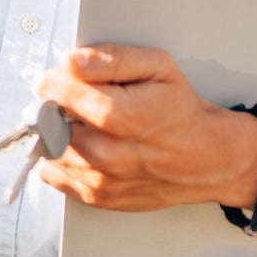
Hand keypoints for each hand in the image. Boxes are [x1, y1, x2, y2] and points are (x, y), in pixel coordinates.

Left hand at [28, 45, 256, 210]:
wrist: (208, 159)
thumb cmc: (181, 111)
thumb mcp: (159, 68)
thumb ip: (113, 58)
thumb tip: (73, 60)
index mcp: (122, 116)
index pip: (58, 93)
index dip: (54, 80)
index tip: (61, 78)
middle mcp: (108, 153)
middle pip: (48, 123)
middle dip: (53, 107)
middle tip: (74, 102)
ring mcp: (101, 179)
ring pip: (48, 149)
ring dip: (56, 133)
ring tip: (83, 124)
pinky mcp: (97, 197)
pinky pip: (53, 175)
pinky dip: (59, 158)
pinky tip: (82, 145)